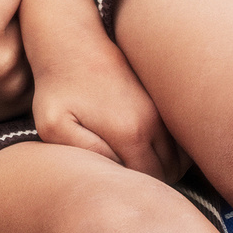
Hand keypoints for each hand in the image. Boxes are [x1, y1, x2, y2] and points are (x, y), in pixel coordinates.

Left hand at [30, 37, 181, 180]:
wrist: (72, 42)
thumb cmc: (58, 87)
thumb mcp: (52, 125)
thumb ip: (82, 154)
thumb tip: (113, 171)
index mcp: (130, 133)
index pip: (148, 182)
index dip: (133, 190)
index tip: (115, 186)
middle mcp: (154, 122)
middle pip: (170, 171)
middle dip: (152, 182)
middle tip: (124, 178)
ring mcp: (162, 108)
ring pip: (179, 156)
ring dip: (165, 166)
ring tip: (133, 164)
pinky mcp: (162, 98)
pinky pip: (178, 137)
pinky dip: (170, 149)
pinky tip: (145, 148)